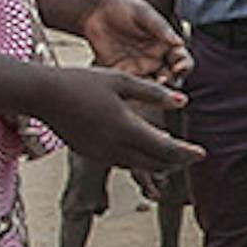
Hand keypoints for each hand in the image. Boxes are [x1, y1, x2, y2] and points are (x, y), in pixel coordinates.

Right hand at [38, 66, 203, 171]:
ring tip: (173, 154)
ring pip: (139, 166)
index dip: (187, 154)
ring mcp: (102, 154)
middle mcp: (115, 147)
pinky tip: (144, 147)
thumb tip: (183, 101)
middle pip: (156, 163)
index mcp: (126, 128)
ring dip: (159, 162)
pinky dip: (140, 158)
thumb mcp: (122, 81)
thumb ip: (153, 92)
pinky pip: (123, 162)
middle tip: (192, 157)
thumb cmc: (82, 82)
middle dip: (177, 162)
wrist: (43, 95)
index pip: (166, 149)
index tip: (203, 154)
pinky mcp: (91, 154)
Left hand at [81, 0, 189, 83]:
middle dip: (171, 83)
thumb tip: (179, 42)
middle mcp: (156, 58)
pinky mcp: (122, 72)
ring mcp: (139, 67)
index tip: (178, 68)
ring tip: (149, 87)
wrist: (95, 9)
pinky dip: (135, 90)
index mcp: (166, 44)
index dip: (184, 67)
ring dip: (154, 91)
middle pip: (172, 78)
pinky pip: (131, 85)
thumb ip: (161, 28)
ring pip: (153, 86)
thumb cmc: (123, 6)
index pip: (182, 60)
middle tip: (163, 81)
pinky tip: (133, 88)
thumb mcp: (143, 14)